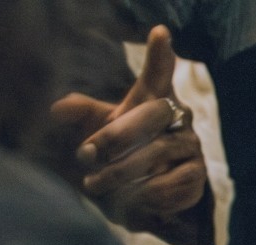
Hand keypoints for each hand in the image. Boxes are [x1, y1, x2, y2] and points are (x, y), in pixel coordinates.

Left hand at [49, 26, 207, 235]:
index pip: (159, 73)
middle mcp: (179, 117)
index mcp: (154, 99)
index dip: (159, 54)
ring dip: (123, 173)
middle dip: (114, 138)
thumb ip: (81, 113)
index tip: (159, 33)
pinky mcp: (198, 175)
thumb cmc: (123, 150)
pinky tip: (130, 199)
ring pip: (158, 154)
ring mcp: (192, 146)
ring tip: (95, 185)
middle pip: (149, 117)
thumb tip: (57, 111)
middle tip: (84, 156)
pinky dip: (147, 193)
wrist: (148, 190)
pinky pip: (173, 182)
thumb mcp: (100, 128)